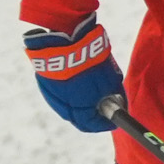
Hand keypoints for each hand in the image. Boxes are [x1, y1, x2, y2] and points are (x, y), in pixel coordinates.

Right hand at [24, 15, 122, 132]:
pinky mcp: (43, 81)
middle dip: (92, 115)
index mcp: (78, 108)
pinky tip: (77, 84)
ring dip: (79, 104)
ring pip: (66, 106)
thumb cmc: (91, 60)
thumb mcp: (112, 80)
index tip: (114, 120)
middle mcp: (61, 105)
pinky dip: (68, 93)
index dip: (105, 123)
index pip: (91, 125)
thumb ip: (115, 96)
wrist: (64, 38)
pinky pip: (57, 94)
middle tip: (104, 108)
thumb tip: (121, 105)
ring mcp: (50, 93)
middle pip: (77, 118)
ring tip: (91, 94)